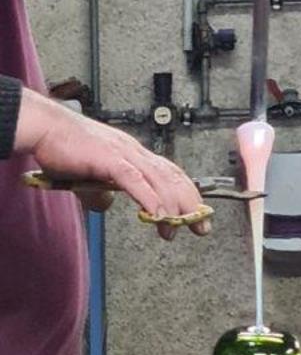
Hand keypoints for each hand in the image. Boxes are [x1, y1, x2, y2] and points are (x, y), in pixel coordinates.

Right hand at [15, 88, 210, 239]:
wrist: (44, 128)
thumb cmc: (62, 147)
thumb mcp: (86, 176)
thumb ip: (98, 192)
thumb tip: (104, 206)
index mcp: (132, 154)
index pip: (169, 173)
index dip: (187, 193)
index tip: (196, 213)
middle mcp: (134, 152)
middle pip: (172, 177)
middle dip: (191, 204)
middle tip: (202, 227)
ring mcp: (124, 154)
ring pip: (159, 180)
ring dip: (174, 206)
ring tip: (182, 226)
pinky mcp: (109, 159)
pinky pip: (135, 181)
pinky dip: (150, 198)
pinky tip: (159, 215)